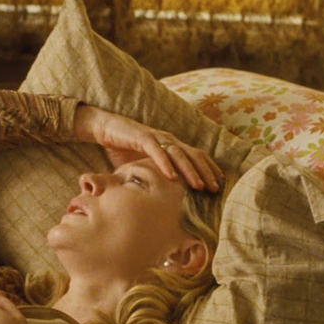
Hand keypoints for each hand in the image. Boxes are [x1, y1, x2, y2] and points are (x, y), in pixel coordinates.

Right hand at [74, 105, 223, 191]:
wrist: (105, 129)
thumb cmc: (124, 147)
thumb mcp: (142, 164)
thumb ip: (153, 174)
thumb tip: (160, 194)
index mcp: (171, 145)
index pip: (196, 156)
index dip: (209, 169)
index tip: (218, 184)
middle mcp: (168, 140)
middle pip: (193, 155)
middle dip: (206, 172)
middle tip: (215, 189)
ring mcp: (156, 138)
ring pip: (179, 154)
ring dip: (190, 171)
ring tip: (199, 186)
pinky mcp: (142, 138)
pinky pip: (157, 152)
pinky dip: (166, 164)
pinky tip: (173, 177)